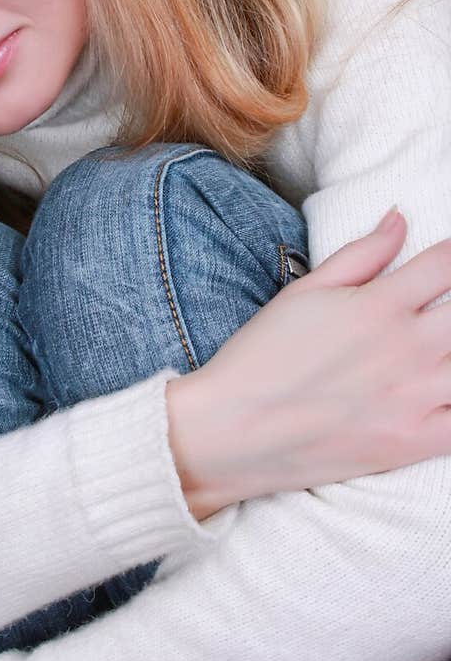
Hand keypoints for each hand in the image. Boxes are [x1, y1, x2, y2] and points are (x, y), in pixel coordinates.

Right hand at [167, 209, 450, 516]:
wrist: (232, 430)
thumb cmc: (261, 358)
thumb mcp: (304, 292)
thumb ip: (361, 254)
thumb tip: (400, 219)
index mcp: (379, 304)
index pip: (447, 262)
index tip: (444, 262)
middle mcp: (407, 346)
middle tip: (435, 313)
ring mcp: (416, 396)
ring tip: (436, 349)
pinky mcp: (414, 442)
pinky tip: (442, 393)